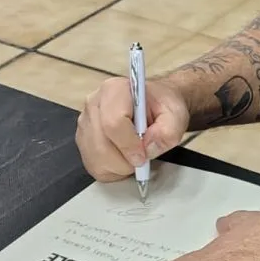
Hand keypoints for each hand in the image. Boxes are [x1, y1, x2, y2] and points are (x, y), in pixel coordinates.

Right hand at [76, 76, 190, 181]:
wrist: (156, 106)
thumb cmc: (162, 107)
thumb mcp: (176, 115)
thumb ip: (168, 131)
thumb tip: (149, 147)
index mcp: (115, 90)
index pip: (113, 123)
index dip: (130, 145)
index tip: (144, 155)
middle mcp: (94, 104)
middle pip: (101, 145)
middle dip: (125, 160)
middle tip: (143, 158)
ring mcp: (85, 123)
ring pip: (95, 158)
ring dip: (119, 166)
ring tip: (134, 155)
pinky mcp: (83, 140)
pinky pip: (93, 166)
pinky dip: (111, 170)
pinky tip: (124, 158)